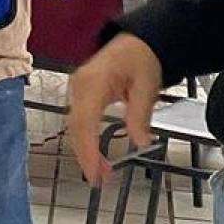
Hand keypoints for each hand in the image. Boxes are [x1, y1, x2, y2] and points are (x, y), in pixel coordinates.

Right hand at [67, 35, 162, 183]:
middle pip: (75, 127)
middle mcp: (79, 86)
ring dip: (85, 150)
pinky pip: (79, 121)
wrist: (137, 42)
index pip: (84, 121)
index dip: (87, 148)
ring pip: (75, 127)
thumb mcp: (147, 85)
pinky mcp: (81, 95)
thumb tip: (140, 142)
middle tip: (99, 180)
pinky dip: (86, 140)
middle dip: (85, 155)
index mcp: (93, 82)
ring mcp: (77, 90)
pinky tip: (96, 155)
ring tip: (100, 173)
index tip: (93, 171)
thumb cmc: (141, 59)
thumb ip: (140, 114)